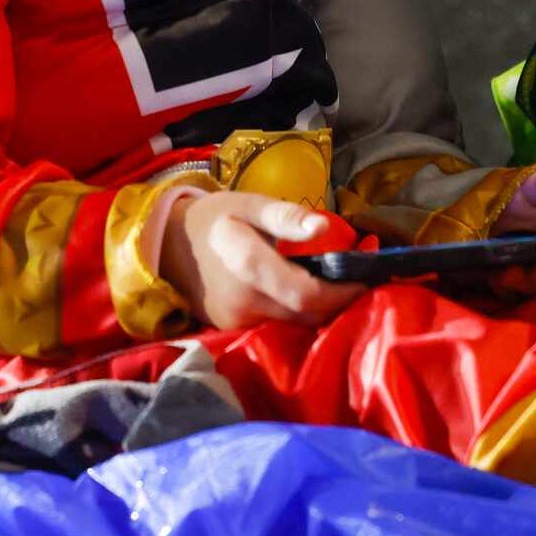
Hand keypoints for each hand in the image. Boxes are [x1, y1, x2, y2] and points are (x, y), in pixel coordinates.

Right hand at [160, 191, 363, 330]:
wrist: (170, 245)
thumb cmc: (217, 218)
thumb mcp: (250, 205)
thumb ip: (286, 216)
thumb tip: (324, 227)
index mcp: (248, 266)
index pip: (307, 295)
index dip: (342, 292)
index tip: (365, 277)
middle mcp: (244, 303)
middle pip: (307, 316)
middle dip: (338, 301)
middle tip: (358, 278)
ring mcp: (238, 321)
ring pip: (296, 326)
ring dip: (321, 309)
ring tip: (337, 283)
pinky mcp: (235, 330)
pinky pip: (278, 328)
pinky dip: (299, 313)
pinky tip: (307, 293)